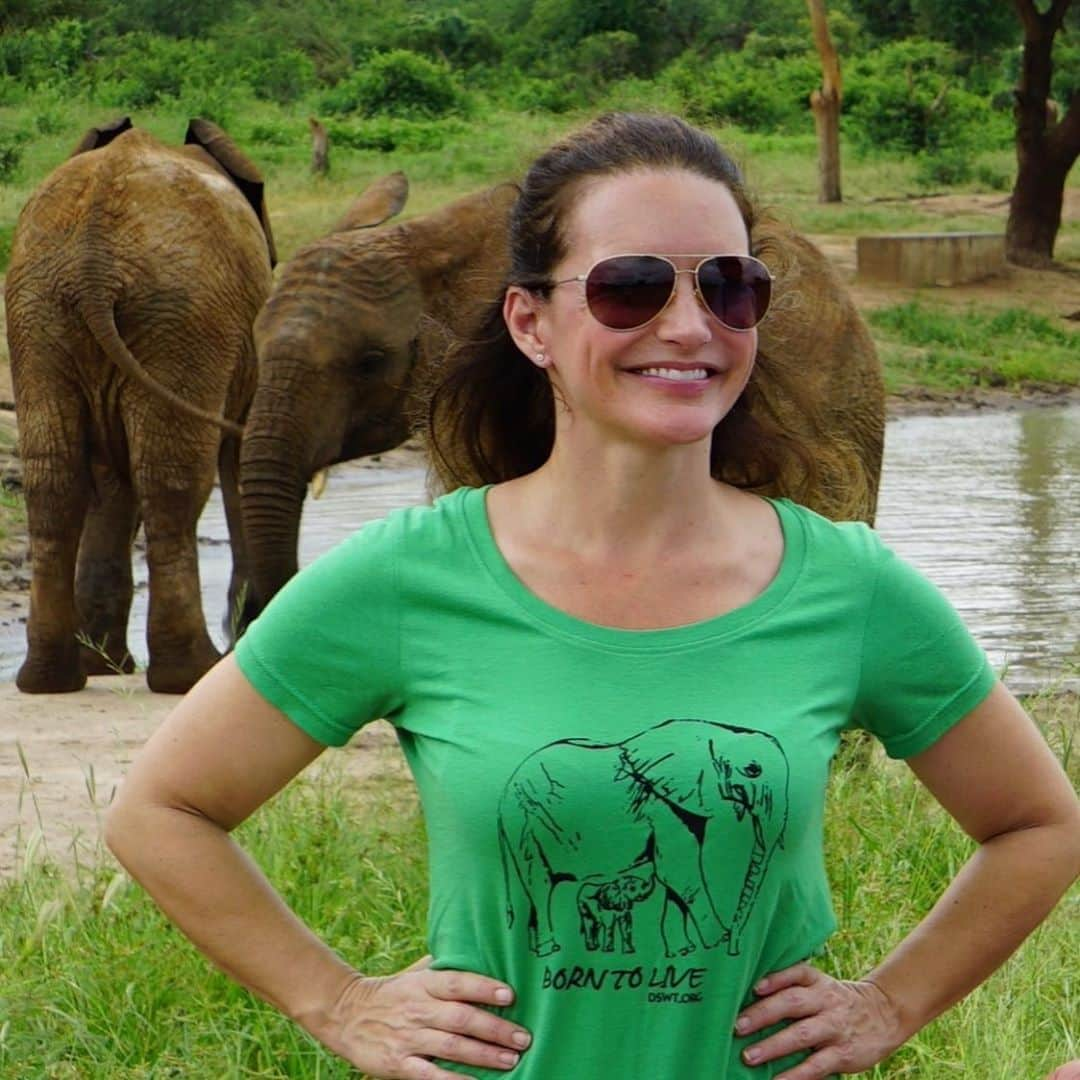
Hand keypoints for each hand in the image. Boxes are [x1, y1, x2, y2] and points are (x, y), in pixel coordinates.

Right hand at [315, 955, 531, 1078]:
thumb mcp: (414, 973)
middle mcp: (418, 1009)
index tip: (510, 995)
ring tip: (511, 1059)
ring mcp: (408, 1038)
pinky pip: (430, 1076)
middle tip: (523, 1037)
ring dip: (483, 1055)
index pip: (457, 983)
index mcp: (423, 984)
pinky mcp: (398, 1064)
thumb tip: (479, 951)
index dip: (483, 988)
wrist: (346, 1014)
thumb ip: (444, 967)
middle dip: (495, 1028)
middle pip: (461, 1018)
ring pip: (451, 1047)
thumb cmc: (392, 991)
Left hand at [733, 963, 905, 1078]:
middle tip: (737, 1026)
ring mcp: (835, 1028)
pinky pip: (817, 1065)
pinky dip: (796, 1075)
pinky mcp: (844, 1054)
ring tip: (749, 1056)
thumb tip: (752, 994)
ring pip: (802, 1035)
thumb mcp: (820, 983)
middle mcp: (826, 1001)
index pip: (795, 974)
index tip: (753, 988)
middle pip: (792, 1002)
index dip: (774, 979)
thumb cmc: (837, 999)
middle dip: (763, 1014)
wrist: (884, 1014)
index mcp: (818, 981)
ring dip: (773, 1046)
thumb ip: (792, 984)